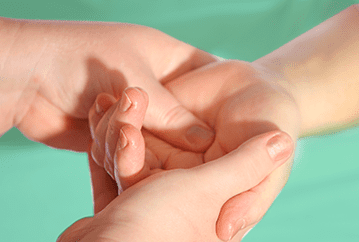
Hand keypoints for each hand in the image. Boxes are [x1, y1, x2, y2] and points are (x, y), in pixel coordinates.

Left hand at [0, 17, 215, 150]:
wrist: (24, 76)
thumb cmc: (77, 57)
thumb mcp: (134, 79)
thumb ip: (172, 113)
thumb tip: (206, 142)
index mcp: (165, 59)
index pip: (207, 74)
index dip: (222, 96)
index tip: (238, 119)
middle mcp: (154, 86)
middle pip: (186, 113)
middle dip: (188, 132)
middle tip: (205, 155)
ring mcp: (135, 110)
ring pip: (160, 135)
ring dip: (149, 143)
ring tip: (146, 147)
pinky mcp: (116, 131)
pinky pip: (133, 147)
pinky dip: (127, 150)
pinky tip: (123, 148)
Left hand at [88, 60, 299, 240]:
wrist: (261, 87)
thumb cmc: (270, 124)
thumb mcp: (267, 164)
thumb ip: (251, 198)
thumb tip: (227, 235)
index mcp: (196, 193)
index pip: (156, 194)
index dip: (134, 168)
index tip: (127, 136)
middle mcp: (173, 175)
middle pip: (129, 168)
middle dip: (115, 141)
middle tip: (108, 111)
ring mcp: (160, 147)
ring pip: (120, 145)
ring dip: (108, 124)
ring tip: (105, 99)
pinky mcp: (154, 124)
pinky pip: (124, 121)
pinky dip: (110, 112)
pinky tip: (103, 98)